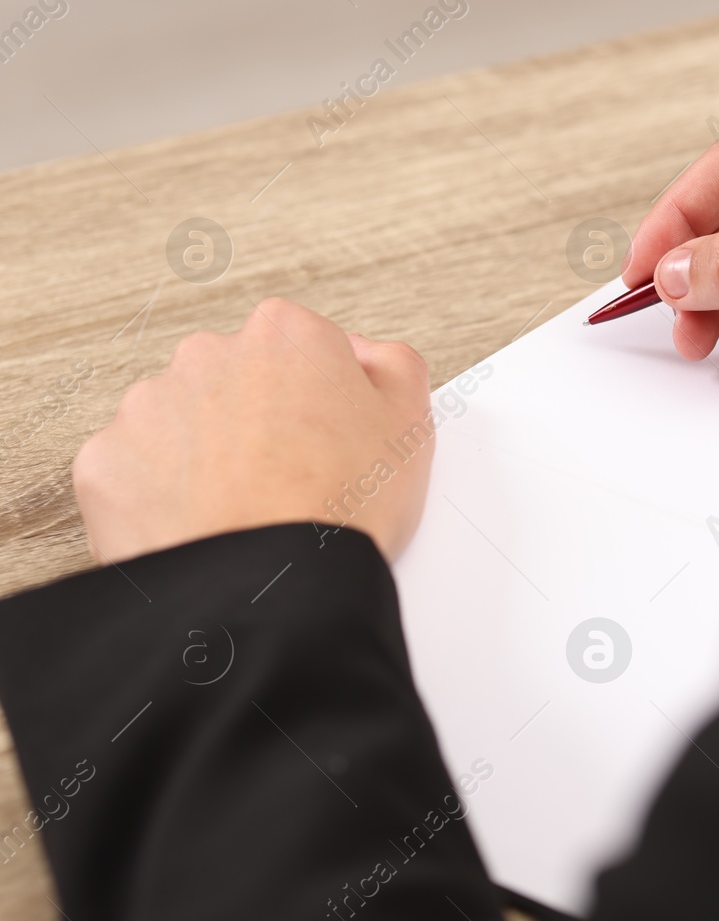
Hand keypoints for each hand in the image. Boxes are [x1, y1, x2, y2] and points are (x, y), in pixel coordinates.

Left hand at [73, 298, 434, 563]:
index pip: (302, 351)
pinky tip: (204, 528)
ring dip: (206, 459)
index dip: (321, 401)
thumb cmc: (341, 508)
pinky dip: (162, 499)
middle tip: (290, 483)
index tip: (329, 441)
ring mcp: (148, 406)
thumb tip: (365, 356)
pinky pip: (135, 474)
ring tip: (245, 513)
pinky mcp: (106, 461)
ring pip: (180, 425)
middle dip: (255, 423)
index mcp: (285, 335)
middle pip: (235, 381)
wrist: (271, 585)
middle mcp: (209, 355)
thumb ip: (394, 366)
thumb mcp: (410, 424)